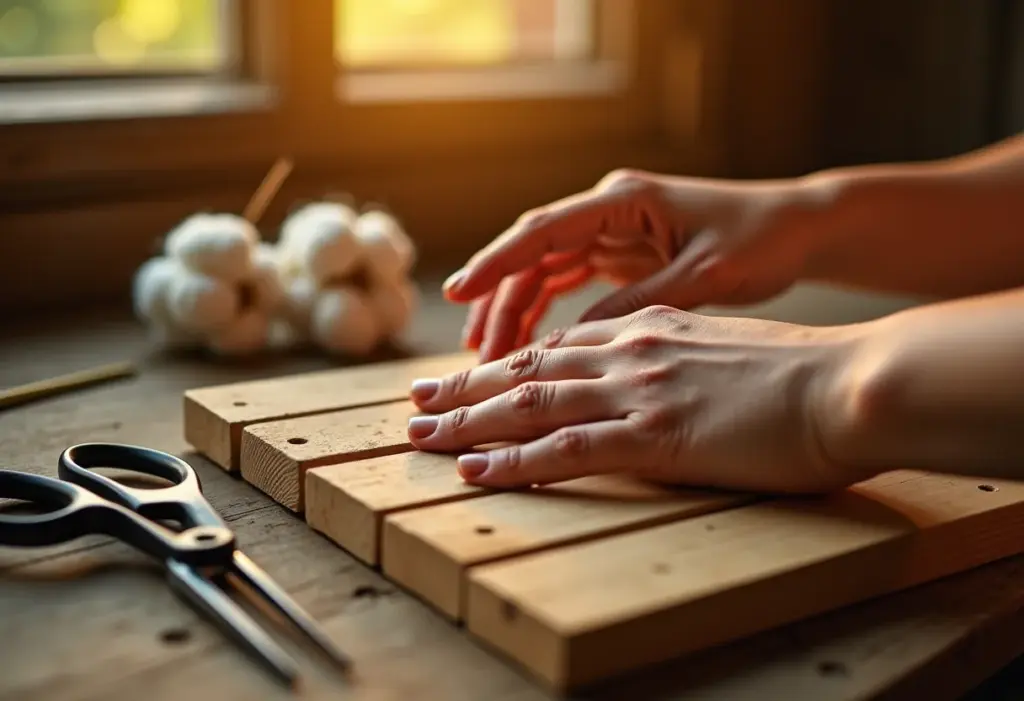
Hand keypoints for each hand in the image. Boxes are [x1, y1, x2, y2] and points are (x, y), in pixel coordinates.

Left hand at [407, 305, 870, 493]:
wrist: (846, 383)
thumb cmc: (800, 374)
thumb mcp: (724, 349)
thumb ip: (675, 355)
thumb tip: (651, 376)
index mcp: (648, 328)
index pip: (557, 345)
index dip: (503, 361)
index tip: (464, 375)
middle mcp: (630, 351)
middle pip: (528, 368)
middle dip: (465, 387)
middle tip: (416, 401)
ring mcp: (638, 391)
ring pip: (530, 403)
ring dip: (468, 420)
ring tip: (421, 434)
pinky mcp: (654, 434)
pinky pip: (567, 449)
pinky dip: (515, 461)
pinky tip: (477, 470)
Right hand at [443, 169, 832, 361]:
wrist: (798, 228)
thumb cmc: (760, 242)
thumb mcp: (701, 277)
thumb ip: (637, 307)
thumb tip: (572, 342)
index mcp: (624, 200)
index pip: (543, 230)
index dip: (496, 262)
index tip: (458, 291)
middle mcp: (609, 210)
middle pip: (533, 254)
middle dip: (499, 302)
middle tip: (476, 355)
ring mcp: (612, 231)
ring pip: (544, 271)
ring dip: (516, 313)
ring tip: (491, 361)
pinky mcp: (621, 254)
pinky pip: (567, 283)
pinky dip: (545, 315)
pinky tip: (528, 349)